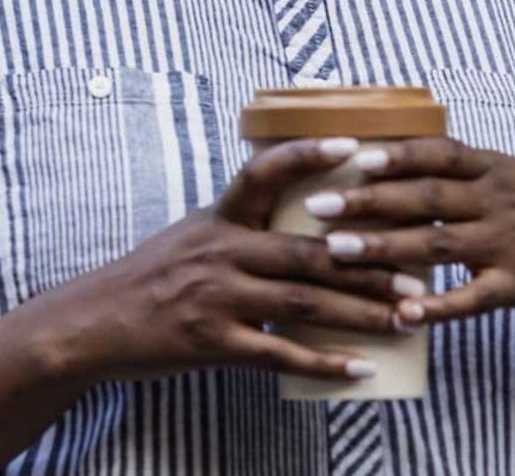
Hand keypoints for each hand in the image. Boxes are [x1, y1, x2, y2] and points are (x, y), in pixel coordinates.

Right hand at [34, 137, 423, 388]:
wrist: (98, 321)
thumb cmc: (151, 276)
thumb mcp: (192, 234)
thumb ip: (243, 225)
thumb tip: (302, 217)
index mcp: (217, 218)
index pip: (264, 173)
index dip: (308, 156)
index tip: (354, 146)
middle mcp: (220, 251)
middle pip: (306, 253)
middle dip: (367, 264)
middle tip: (416, 274)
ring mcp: (218, 297)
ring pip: (303, 304)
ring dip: (360, 312)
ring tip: (405, 317)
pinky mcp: (215, 342)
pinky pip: (280, 354)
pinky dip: (323, 363)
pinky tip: (360, 368)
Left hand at [309, 139, 514, 326]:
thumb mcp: (507, 170)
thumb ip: (455, 163)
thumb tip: (386, 147)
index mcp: (490, 167)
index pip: (437, 152)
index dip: (395, 154)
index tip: (351, 156)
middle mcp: (496, 200)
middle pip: (425, 198)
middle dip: (367, 201)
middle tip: (316, 206)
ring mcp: (507, 244)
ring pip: (437, 245)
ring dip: (383, 248)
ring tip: (336, 252)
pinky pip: (472, 298)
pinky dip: (436, 306)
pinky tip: (401, 313)